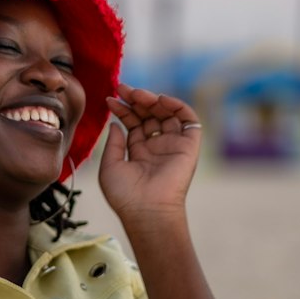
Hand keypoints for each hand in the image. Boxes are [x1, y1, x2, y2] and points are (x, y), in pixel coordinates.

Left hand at [99, 83, 202, 228]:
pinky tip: (160, 100)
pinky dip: (178, 106)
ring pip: (167, 113)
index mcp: (139, 152)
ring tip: (137, 94)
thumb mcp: (110, 165)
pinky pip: (188, 120)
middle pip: (149, 115)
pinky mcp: (189, 146)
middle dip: (136, 100)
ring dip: (153, 100)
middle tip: (123, 89)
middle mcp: (157, 147)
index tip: (110, 99)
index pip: (133, 123)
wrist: (146, 210)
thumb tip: (115, 123)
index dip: (123, 109)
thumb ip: (113, 142)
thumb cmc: (125, 194)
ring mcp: (173, 145)